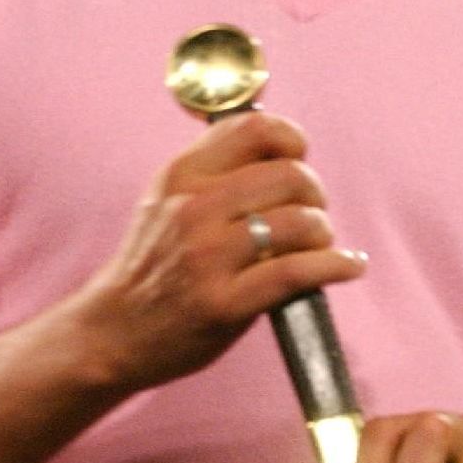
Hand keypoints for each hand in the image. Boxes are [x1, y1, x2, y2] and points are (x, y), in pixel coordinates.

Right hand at [73, 110, 365, 391]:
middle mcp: (194, 208)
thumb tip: (280, 147)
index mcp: (182, 175)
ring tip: (318, 247)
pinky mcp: (224, 303)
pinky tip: (348, 267)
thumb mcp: (167, 200)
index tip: (298, 160)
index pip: (254, 129)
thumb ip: (215, 171)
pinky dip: (335, 266)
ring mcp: (208, 256)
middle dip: (314, 195)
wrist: (113, 332)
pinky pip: (298, 272)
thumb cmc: (153, 267)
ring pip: (299, 222)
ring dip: (323, 234)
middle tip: (310, 216)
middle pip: (289, 175)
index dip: (292, 140)